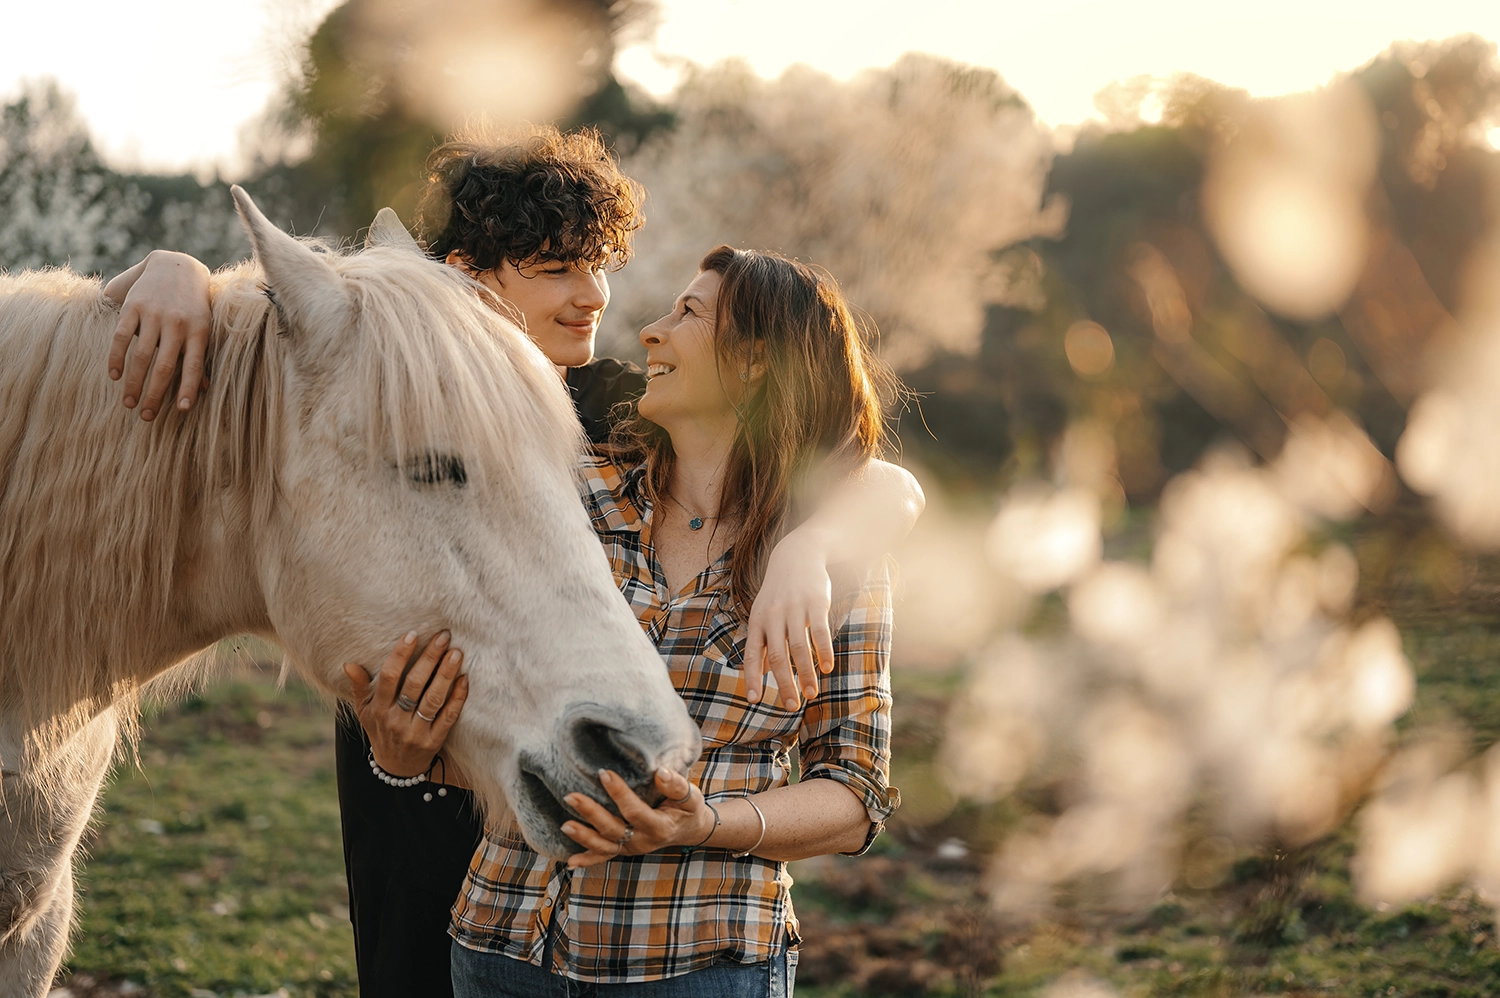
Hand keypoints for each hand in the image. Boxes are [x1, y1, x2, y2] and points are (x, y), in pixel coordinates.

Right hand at [105, 250, 211, 419]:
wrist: (176, 265)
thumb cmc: (194, 305)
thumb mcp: (204, 326)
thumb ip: (200, 355)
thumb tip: (204, 389)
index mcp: (199, 331)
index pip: (193, 366)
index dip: (188, 389)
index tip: (181, 410)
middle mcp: (177, 323)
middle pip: (164, 366)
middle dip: (154, 394)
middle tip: (146, 416)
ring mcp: (154, 314)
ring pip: (141, 355)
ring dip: (134, 383)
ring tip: (128, 404)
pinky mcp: (133, 306)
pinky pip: (122, 336)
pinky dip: (116, 358)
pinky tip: (115, 376)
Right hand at [343, 630, 467, 778]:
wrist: (395, 769)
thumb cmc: (381, 730)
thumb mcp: (364, 712)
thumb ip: (358, 687)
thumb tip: (348, 664)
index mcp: (378, 709)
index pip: (388, 678)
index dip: (400, 655)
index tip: (412, 635)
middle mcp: (395, 720)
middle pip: (414, 685)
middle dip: (429, 658)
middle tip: (443, 636)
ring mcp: (415, 732)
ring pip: (433, 699)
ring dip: (446, 674)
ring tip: (456, 653)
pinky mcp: (433, 742)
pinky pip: (448, 717)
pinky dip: (457, 698)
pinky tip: (464, 679)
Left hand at [562, 768, 709, 868]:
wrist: (689, 829)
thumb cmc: (688, 809)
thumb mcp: (691, 796)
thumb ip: (677, 785)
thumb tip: (660, 772)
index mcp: (659, 827)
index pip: (635, 811)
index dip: (619, 793)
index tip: (603, 773)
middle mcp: (643, 841)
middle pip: (613, 829)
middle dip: (591, 813)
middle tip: (571, 796)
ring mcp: (631, 849)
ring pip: (604, 846)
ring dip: (583, 837)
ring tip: (565, 825)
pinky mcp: (624, 850)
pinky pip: (603, 856)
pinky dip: (587, 860)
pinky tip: (570, 861)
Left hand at [745, 529, 834, 708]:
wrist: (796, 554)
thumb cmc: (779, 591)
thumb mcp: (764, 613)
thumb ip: (763, 642)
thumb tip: (761, 672)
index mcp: (758, 621)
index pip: (753, 654)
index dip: (752, 677)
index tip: (754, 700)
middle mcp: (773, 616)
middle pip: (778, 657)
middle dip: (785, 684)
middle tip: (792, 706)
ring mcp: (795, 609)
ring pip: (799, 648)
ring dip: (806, 673)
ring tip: (812, 693)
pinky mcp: (816, 603)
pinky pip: (819, 632)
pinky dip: (823, 652)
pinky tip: (827, 668)